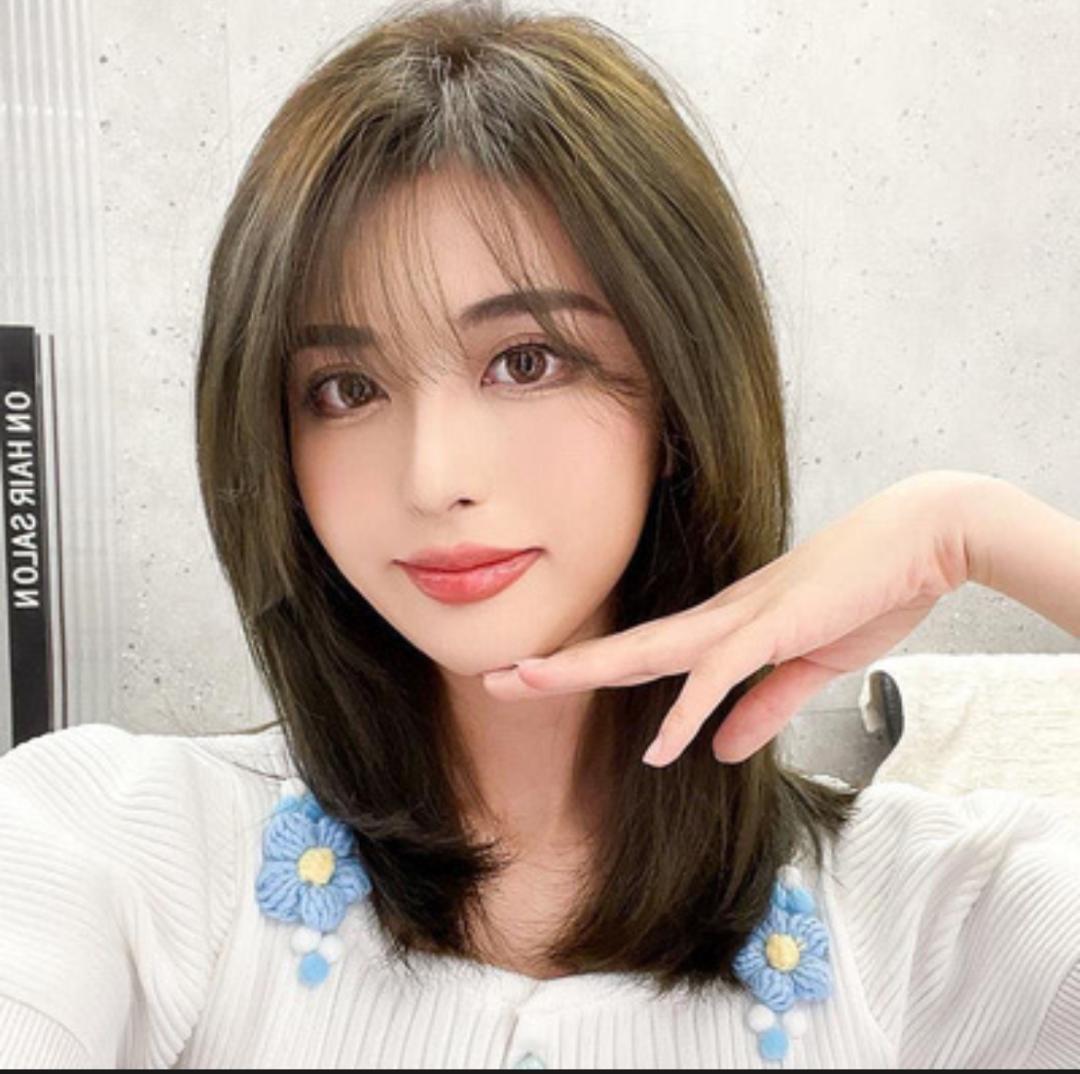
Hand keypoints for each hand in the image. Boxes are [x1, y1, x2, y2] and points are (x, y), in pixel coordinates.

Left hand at [483, 470, 989, 765]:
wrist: (920, 542)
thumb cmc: (865, 593)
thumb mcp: (807, 668)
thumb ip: (760, 708)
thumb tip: (713, 751)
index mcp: (722, 627)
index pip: (641, 652)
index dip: (586, 666)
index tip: (537, 677)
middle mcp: (716, 620)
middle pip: (622, 648)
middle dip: (557, 665)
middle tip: (494, 676)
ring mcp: (739, 621)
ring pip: (645, 651)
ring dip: (584, 670)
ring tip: (523, 683)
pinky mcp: (772, 629)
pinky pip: (718, 676)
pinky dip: (686, 715)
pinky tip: (659, 751)